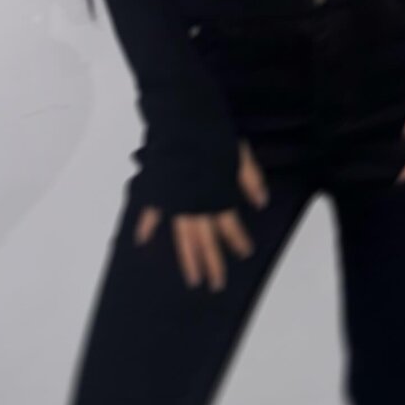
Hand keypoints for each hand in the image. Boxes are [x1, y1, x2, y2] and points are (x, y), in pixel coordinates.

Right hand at [132, 139, 269, 290]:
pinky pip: (151, 211)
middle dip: (212, 263)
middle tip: (216, 284)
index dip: (238, 240)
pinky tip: (142, 240)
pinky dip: (146, 224)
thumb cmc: (213, 134)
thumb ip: (251, 179)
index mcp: (216, 196)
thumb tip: (261, 202)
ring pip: (182, 236)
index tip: (245, 252)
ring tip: (192, 278)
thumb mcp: (240, 154)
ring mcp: (175, 200)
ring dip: (187, 258)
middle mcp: (195, 205)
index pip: (229, 226)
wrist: (182, 119)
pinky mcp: (159, 188)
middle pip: (205, 240)